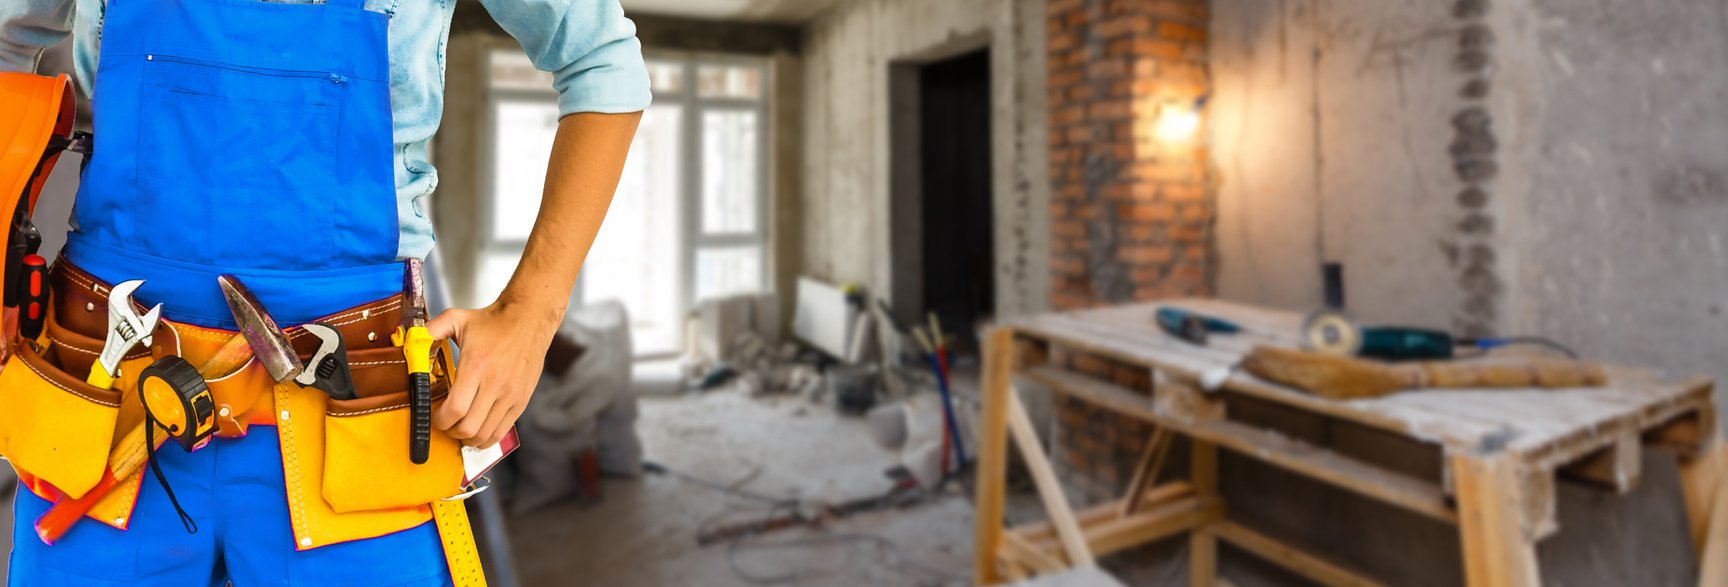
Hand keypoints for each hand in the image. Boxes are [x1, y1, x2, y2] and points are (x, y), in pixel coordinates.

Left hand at [427, 302, 560, 447]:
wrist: (528, 319)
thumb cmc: (492, 321)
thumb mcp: (456, 318)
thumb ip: (429, 331)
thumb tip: (409, 341)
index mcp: (476, 366)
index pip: (455, 409)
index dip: (439, 420)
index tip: (434, 416)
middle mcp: (495, 384)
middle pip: (468, 428)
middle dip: (451, 431)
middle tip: (445, 423)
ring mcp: (510, 395)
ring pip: (485, 435)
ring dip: (468, 437)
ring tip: (460, 428)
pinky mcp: (521, 401)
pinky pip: (501, 431)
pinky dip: (486, 438)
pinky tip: (478, 430)